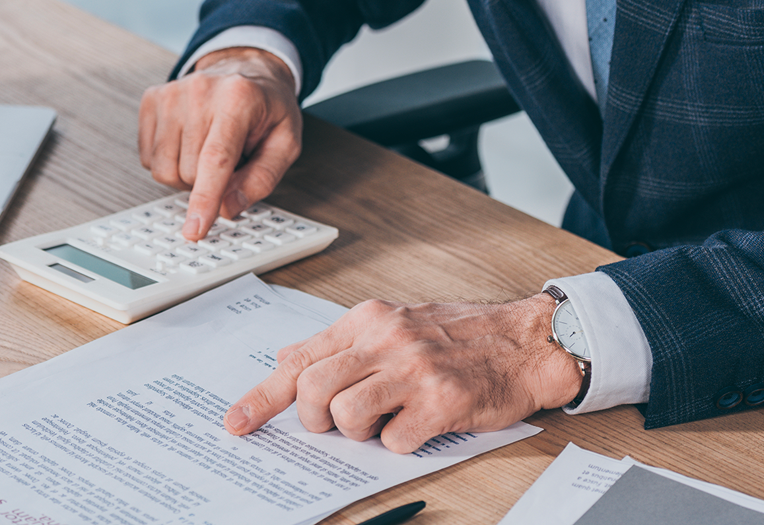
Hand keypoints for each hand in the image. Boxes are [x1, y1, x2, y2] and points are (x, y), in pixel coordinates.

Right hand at [138, 47, 301, 239]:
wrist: (243, 69)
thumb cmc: (267, 108)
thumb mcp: (286, 142)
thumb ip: (262, 178)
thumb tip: (228, 208)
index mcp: (238, 99)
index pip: (216, 160)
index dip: (205, 200)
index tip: (195, 230)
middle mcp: (200, 91)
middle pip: (190, 172)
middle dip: (209, 184)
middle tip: (230, 163)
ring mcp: (171, 94)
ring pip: (164, 169)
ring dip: (187, 176)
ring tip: (208, 153)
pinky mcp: (151, 99)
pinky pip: (148, 158)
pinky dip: (169, 162)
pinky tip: (189, 144)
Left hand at [223, 293, 583, 453]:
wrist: (525, 340)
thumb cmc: (460, 334)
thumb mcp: (394, 322)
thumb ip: (341, 343)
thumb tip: (288, 359)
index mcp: (368, 320)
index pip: (299, 359)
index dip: (262, 397)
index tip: (238, 423)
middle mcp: (386, 339)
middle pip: (313, 390)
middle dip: (316, 419)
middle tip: (337, 423)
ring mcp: (414, 370)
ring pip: (346, 416)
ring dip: (359, 432)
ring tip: (386, 419)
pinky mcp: (441, 402)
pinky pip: (394, 441)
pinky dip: (400, 442)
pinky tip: (420, 424)